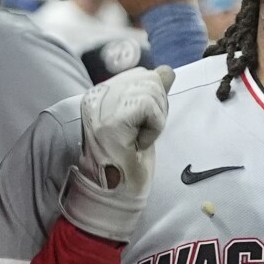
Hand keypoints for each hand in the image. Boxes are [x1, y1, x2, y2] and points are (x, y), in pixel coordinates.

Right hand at [63, 66, 174, 241]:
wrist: (117, 193)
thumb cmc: (130, 160)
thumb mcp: (144, 120)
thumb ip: (152, 94)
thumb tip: (166, 71)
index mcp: (101, 93)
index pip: (141, 74)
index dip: (153, 99)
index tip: (141, 125)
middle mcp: (96, 95)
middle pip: (148, 78)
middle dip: (157, 108)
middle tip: (141, 134)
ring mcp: (100, 107)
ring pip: (152, 91)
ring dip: (155, 121)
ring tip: (138, 139)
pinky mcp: (110, 120)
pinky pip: (150, 107)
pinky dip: (154, 127)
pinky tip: (138, 143)